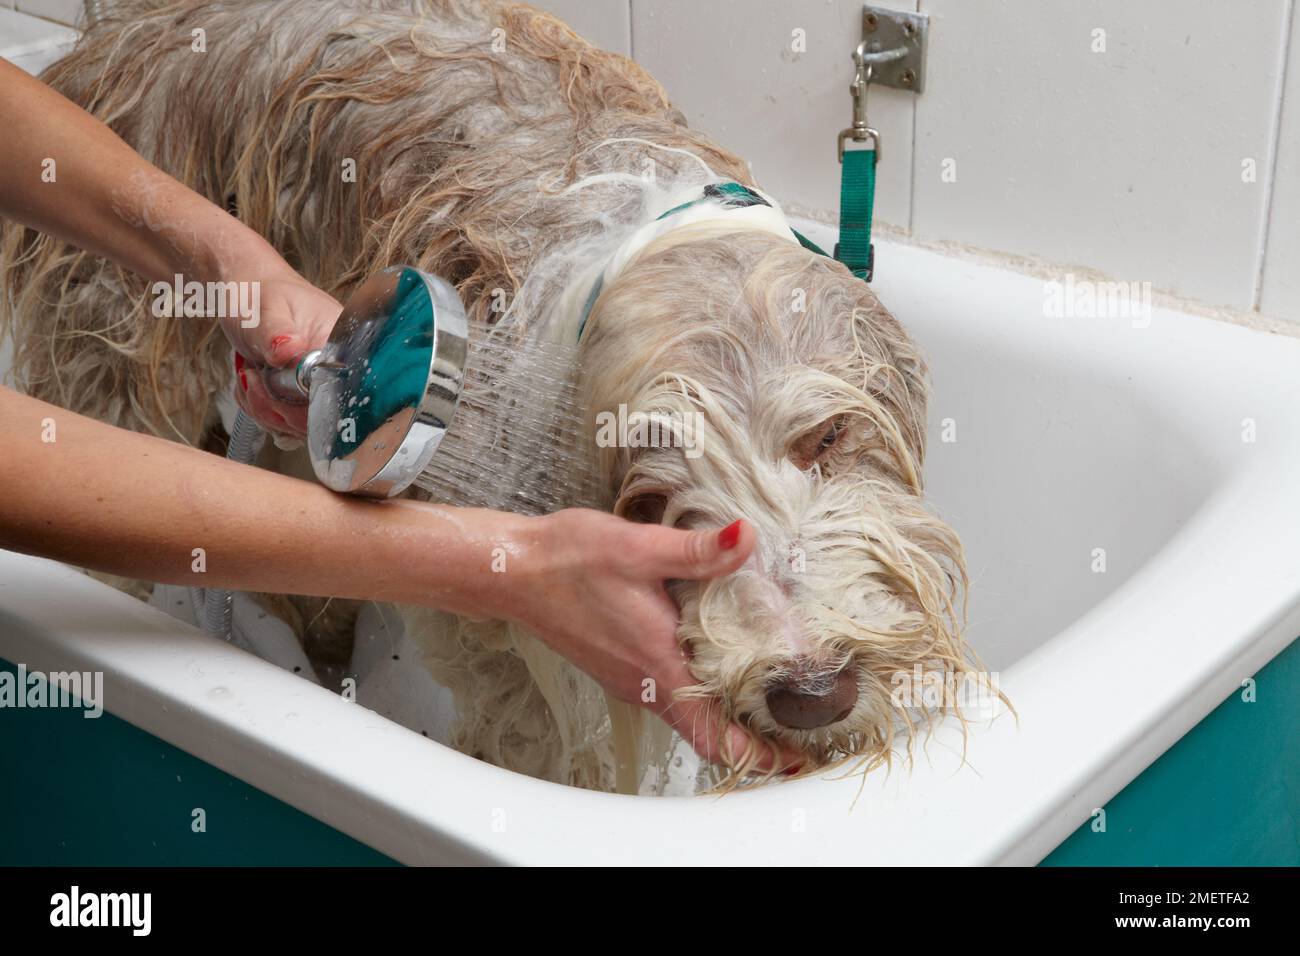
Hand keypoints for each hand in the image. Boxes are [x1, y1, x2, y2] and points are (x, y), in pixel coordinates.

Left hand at [222, 270, 342, 436]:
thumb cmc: (259, 294)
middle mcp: (340, 371)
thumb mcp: (265, 309)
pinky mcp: (306, 398)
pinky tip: (254, 385)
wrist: (248, 292)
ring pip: (301, 425)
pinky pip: (287, 423)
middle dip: (277, 408)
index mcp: (342, 345)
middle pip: (321, 417)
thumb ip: (277, 332)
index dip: (305, 402)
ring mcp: (323, 387)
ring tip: (251, 377)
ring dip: (265, 410)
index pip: (340, 391)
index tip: (270, 383)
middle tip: (252, 378)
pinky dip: (262, 411)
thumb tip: (290, 351)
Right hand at [496, 509, 803, 773]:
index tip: (794, 758)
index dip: (757, 754)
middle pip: (708, 732)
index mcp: (657, 664)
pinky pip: (670, 693)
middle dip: (754, 739)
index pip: (713, 733)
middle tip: (799, 728)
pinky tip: (718, 662)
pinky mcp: (620, 663)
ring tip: (771, 699)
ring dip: (727, 716)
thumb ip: (698, 550)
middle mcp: (644, 682)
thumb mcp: (639, 547)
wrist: (513, 570)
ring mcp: (630, 677)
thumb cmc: (568, 561)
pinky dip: (701, 693)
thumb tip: (747, 537)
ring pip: (688, 714)